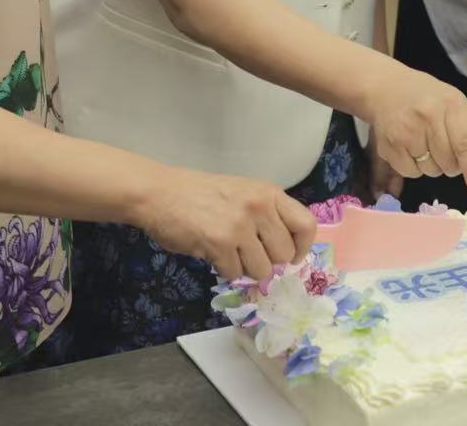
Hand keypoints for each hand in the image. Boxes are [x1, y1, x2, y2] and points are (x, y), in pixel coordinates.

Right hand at [136, 169, 316, 280]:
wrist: (160, 192)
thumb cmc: (201, 193)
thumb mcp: (243, 193)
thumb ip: (266, 215)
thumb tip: (285, 253)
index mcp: (269, 193)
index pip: (306, 225)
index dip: (302, 248)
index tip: (290, 258)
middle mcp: (259, 207)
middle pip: (284, 254)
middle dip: (268, 262)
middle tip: (250, 256)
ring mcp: (240, 225)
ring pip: (261, 269)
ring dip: (245, 268)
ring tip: (229, 252)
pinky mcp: (219, 243)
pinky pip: (234, 273)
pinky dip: (224, 270)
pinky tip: (213, 253)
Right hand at [363, 66, 466, 200]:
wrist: (386, 88)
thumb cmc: (427, 98)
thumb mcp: (454, 103)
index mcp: (451, 104)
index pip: (466, 144)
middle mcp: (428, 117)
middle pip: (449, 164)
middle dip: (452, 164)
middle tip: (444, 146)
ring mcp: (406, 132)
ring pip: (431, 171)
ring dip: (433, 165)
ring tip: (425, 142)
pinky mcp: (389, 146)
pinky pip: (411, 173)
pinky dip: (415, 166)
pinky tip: (410, 147)